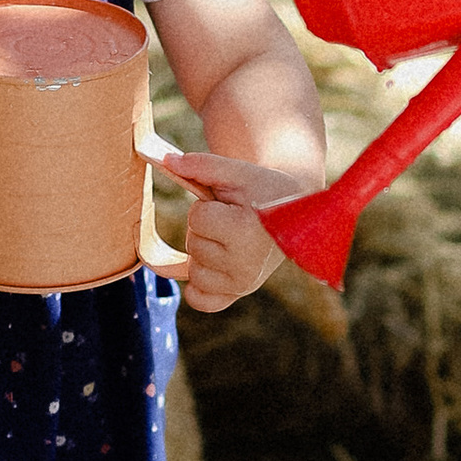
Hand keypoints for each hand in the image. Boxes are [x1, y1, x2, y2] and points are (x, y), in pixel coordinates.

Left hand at [156, 145, 312, 313]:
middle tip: (232, 221)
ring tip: (229, 239)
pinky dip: (199, 285)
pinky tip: (212, 266)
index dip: (207, 206)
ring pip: (194, 271)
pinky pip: (200, 300)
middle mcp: (245, 265)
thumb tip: (166, 160)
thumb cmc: (263, 189)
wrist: (294, 212)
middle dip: (206, 228)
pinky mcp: (239, 293)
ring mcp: (243, 284)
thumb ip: (201, 165)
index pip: (197, 219)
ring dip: (203, 252)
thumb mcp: (237, 172)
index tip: (231, 204)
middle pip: (194, 244)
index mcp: (245, 232)